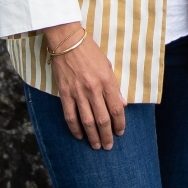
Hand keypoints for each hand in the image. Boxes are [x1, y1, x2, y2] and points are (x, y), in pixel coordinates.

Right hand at [44, 23, 126, 149]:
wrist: (67, 42)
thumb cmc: (90, 51)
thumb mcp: (107, 66)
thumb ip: (114, 86)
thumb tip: (122, 104)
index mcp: (106, 81)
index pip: (116, 108)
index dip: (119, 123)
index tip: (120, 132)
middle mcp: (93, 89)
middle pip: (102, 119)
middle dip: (107, 135)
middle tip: (109, 146)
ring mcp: (78, 92)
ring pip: (87, 121)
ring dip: (93, 136)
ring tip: (96, 146)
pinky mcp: (65, 93)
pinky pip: (70, 116)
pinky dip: (75, 128)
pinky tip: (79, 136)